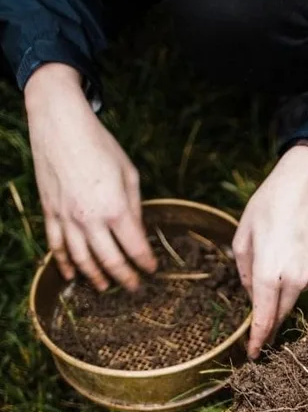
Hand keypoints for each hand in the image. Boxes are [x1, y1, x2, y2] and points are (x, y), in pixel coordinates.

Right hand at [25, 64, 155, 290]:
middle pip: (110, 261)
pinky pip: (56, 246)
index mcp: (116, 209)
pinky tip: (72, 276)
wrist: (59, 123)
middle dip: (126, 278)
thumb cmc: (100, 145)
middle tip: (134, 287)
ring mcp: (67, 218)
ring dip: (96, 277)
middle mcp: (90, 219)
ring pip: (82, 260)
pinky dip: (64, 264)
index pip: (136, 248)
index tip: (153, 270)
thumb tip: (138, 232)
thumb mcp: (129, 174)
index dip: (146, 263)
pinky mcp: (50, 212)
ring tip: (106, 287)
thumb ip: (134, 208)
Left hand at [233, 144, 307, 357]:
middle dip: (267, 323)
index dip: (256, 339)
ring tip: (273, 271)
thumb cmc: (269, 206)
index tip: (252, 355)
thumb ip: (244, 272)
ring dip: (279, 297)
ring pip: (291, 300)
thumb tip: (251, 296)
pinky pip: (303, 286)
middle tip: (257, 334)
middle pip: (278, 314)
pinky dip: (294, 282)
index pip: (262, 318)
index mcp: (268, 273)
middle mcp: (293, 280)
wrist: (307, 184)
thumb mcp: (243, 237)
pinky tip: (290, 259)